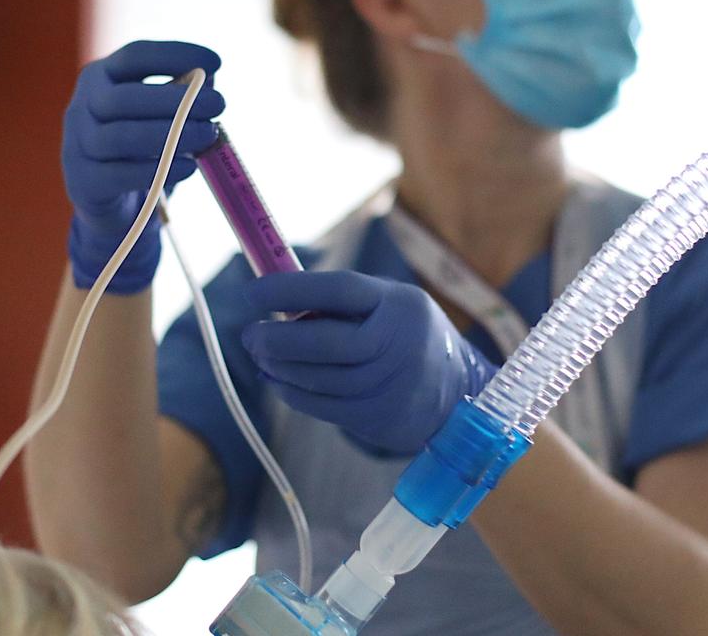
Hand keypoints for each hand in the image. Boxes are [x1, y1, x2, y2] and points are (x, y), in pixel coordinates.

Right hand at [61, 40, 224, 293]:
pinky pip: (119, 175)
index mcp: (101, 77)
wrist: (113, 201)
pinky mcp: (84, 183)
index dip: (175, 55)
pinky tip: (190, 167)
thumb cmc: (143, 146)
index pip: (134, 56)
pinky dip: (159, 169)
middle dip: (177, 100)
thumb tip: (209, 83)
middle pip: (124, 98)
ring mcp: (77, 145)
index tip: (216, 62)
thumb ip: (182, 95)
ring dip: (172, 135)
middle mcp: (82, 106)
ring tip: (209, 135)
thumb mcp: (159, 113)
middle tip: (220, 103)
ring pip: (120, 137)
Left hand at [242, 270, 496, 455]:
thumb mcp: (391, 304)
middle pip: (325, 342)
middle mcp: (398, 344)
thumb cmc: (407, 336)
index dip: (290, 289)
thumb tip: (275, 298)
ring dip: (278, 367)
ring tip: (260, 354)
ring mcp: (389, 386)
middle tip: (249, 333)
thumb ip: (343, 302)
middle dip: (277, 338)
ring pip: (318, 378)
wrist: (458, 395)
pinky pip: (321, 406)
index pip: (339, 290)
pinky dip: (291, 392)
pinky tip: (276, 379)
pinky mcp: (377, 418)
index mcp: (400, 304)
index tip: (252, 292)